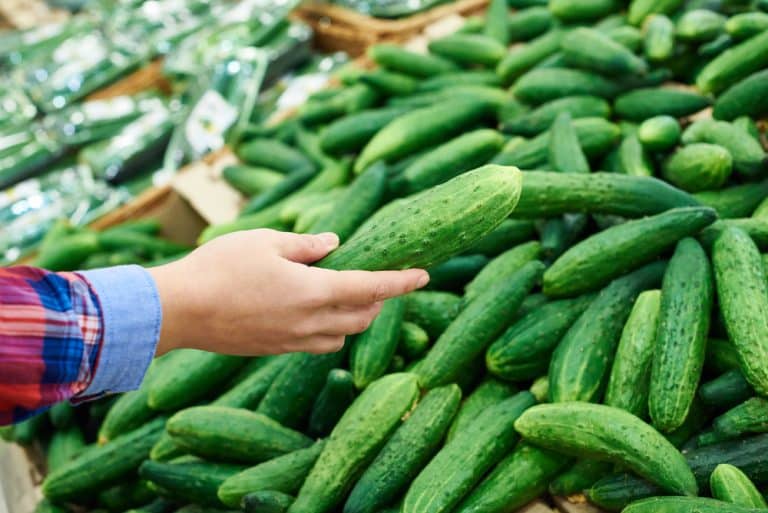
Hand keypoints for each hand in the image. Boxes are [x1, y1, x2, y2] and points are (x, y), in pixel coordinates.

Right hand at [148, 229, 428, 355]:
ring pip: (342, 336)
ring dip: (356, 317)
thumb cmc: (219, 268)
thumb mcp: (266, 242)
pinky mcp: (275, 350)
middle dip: (379, 300)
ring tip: (350, 296)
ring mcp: (292, 341)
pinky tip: (316, 313)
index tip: (424, 275)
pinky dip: (330, 330)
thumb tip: (336, 244)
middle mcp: (310, 322)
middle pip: (363, 317)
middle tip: (380, 280)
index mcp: (313, 291)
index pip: (372, 287)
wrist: (178, 311)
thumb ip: (307, 245)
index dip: (402, 281)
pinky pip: (318, 345)